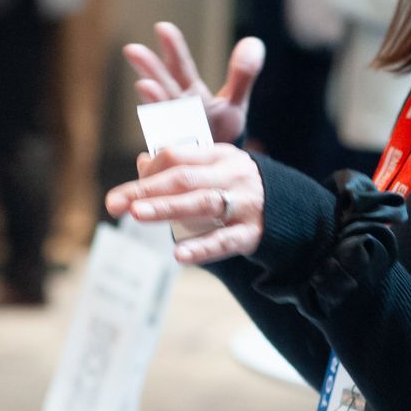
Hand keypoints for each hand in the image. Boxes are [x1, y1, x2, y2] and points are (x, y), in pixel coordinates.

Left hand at [105, 144, 264, 264]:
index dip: (149, 171)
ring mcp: (244, 204)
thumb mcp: (216, 168)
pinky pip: (225, 241)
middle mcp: (232, 176)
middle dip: (145, 190)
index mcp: (220, 156)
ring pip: (202, 204)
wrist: (296, 212)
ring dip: (167, 209)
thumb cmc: (241, 188)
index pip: (177, 155)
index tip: (129, 191)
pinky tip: (179, 255)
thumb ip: (182, 166)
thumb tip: (142, 162)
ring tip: (136, 215)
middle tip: (115, 202)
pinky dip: (201, 248)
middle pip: (183, 179)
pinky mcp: (253, 233)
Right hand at [123, 21, 264, 145]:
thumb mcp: (235, 102)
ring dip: (153, 100)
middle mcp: (176, 110)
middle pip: (163, 85)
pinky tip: (152, 139)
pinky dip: (160, 142)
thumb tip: (254, 41)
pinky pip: (164, 147)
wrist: (217, 168)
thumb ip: (242, 75)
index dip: (172, 48)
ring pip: (160, 113)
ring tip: (144, 85)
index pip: (180, 67)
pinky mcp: (171, 155)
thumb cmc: (222, 132)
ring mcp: (172, 133)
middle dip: (149, 68)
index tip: (162, 27)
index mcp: (190, 94)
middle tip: (132, 49)